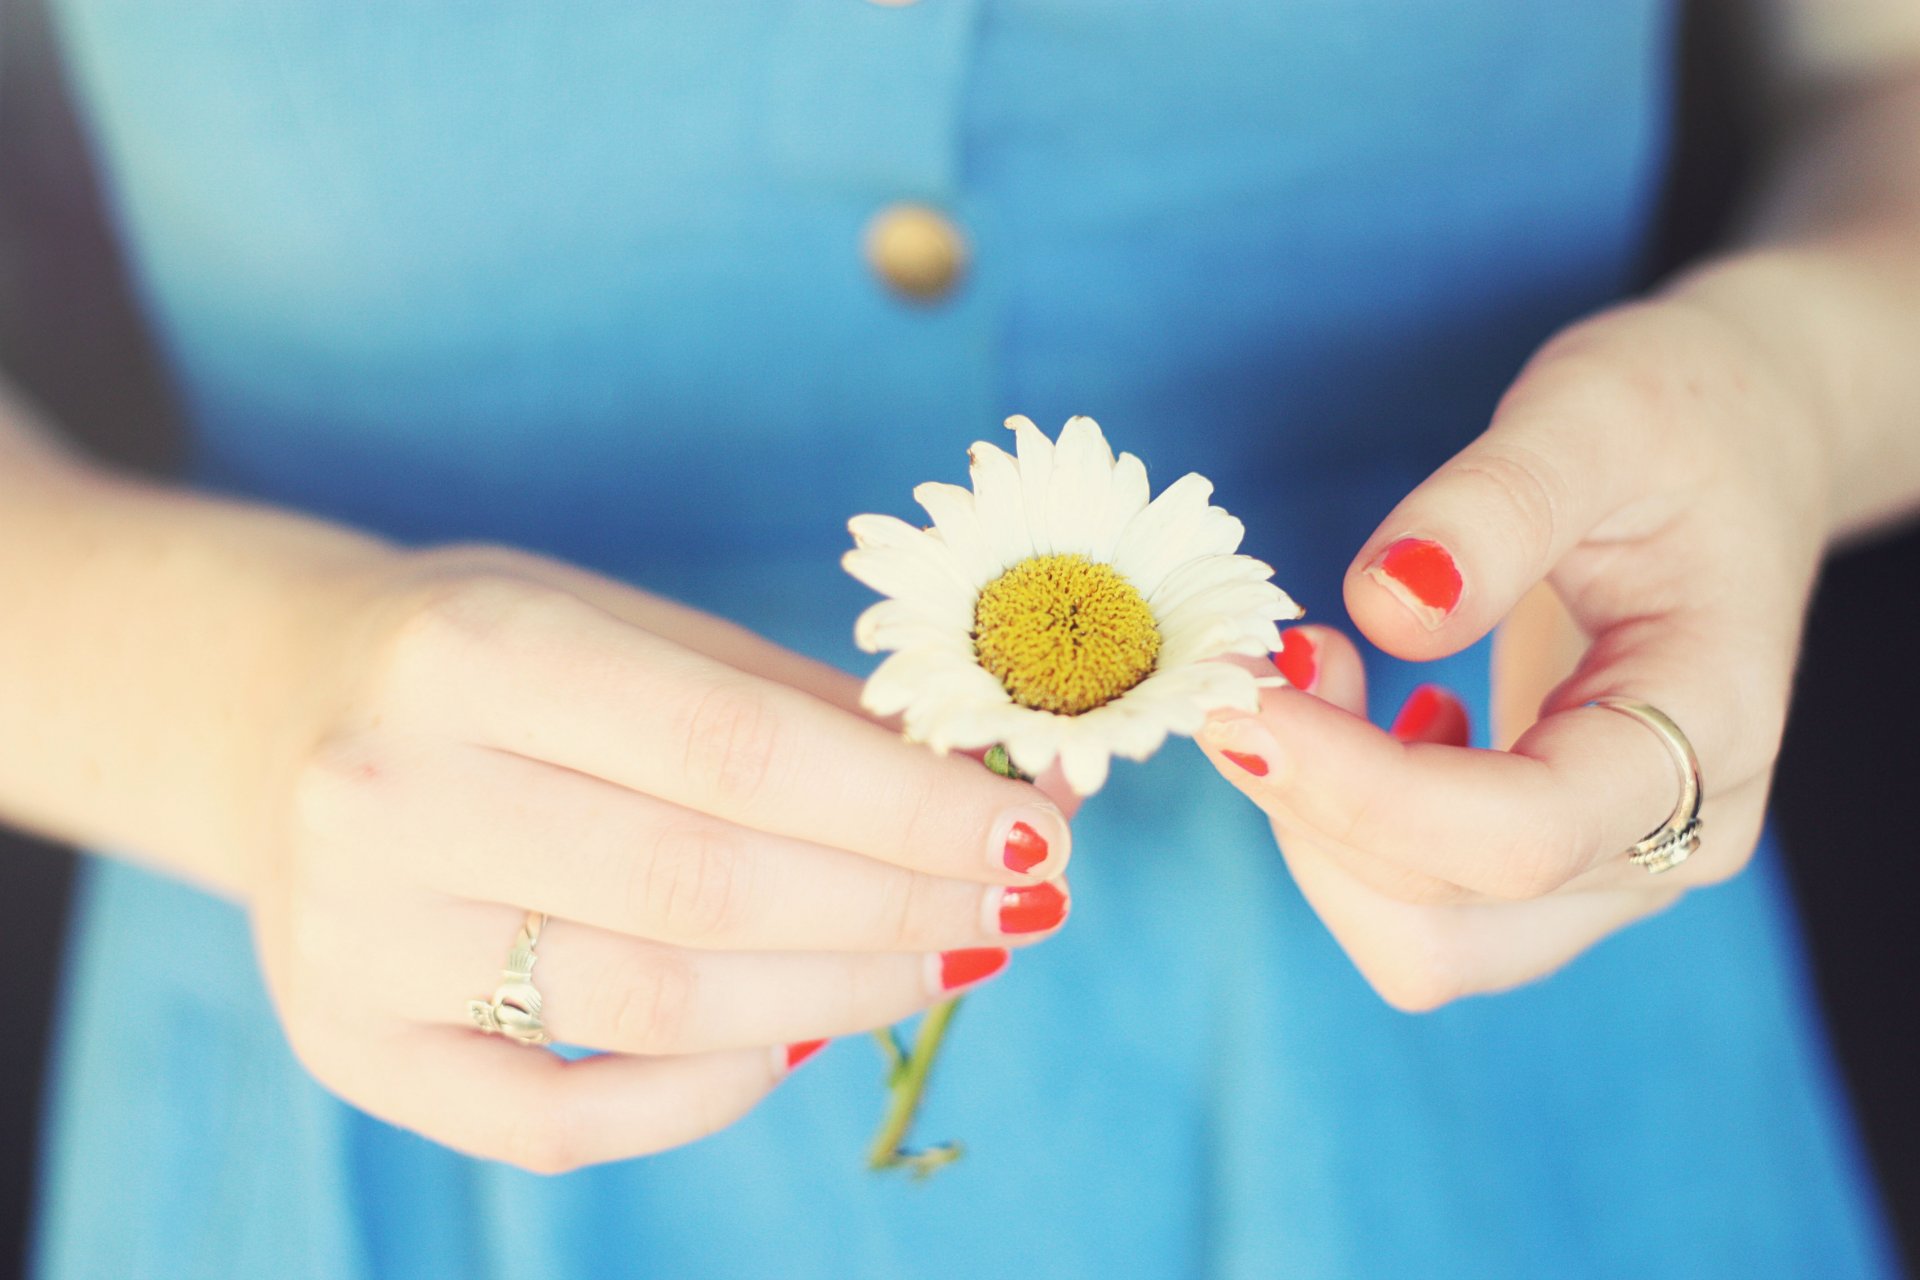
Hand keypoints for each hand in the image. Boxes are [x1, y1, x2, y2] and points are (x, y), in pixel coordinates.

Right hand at [250, 546, 1073, 1170]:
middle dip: (902, 906)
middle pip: (711, 888)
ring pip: (657, 1007)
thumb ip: (797, 708)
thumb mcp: (627, 624)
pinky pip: (563, 1120)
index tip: (1038, 831)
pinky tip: (796, 1040)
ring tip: (943, 959)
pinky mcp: (347, 1045)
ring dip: (840, 996)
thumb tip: (991, 789)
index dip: (909, 806)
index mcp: (476, 651)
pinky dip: (709, 1094)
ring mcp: (356, 939)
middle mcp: (392, 794)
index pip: (740, 751)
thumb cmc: (489, 660)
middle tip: (1022, 903)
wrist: (276, 710)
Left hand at [1198, 293, 1830, 1008]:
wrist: (1743, 450)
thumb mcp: (1594, 414)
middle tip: (1249, 657)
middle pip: (1449, 909)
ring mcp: (1615, 868)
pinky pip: (1414, 902)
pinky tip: (1363, 707)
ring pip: (1419, 940)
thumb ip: (1494, 507)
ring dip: (1315, 824)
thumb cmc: (1681, 423)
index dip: (1359, 788)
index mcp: (1711, 728)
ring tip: (1312, 670)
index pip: (1521, 835)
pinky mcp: (1551, 862)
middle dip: (1310, 798)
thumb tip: (1387, 609)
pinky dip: (1340, 823)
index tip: (1241, 698)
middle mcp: (1675, 837)